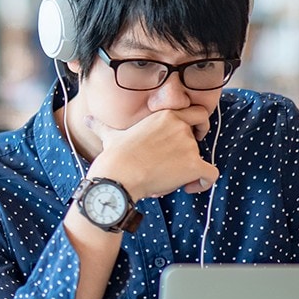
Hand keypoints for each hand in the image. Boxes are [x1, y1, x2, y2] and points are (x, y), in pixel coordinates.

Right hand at [84, 107, 218, 198]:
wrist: (119, 175)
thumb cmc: (115, 156)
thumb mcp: (111, 135)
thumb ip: (103, 126)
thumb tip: (87, 120)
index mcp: (166, 115)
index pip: (198, 112)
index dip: (200, 124)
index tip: (192, 135)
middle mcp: (180, 126)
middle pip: (201, 136)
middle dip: (195, 147)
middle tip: (181, 160)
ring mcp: (188, 145)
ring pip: (203, 158)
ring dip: (190, 169)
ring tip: (170, 179)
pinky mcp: (193, 164)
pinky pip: (211, 174)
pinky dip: (204, 182)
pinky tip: (189, 187)